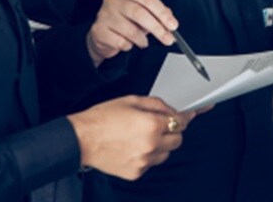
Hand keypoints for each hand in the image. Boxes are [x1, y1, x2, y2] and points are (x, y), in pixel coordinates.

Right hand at [67, 95, 196, 180]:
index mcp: (152, 125)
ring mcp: (144, 161)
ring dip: (161, 144)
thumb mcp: (133, 100)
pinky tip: (134, 147)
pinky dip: (148, 156)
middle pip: (178, 140)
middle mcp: (151, 145)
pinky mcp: (136, 172)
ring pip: (166, 154)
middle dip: (172, 131)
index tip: (189, 116)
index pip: (181, 122)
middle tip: (160, 125)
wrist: (82, 139)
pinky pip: (151, 164)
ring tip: (142, 136)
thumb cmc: (103, 118)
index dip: (185, 117)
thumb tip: (172, 110)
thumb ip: (157, 105)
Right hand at [86, 0, 177, 65]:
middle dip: (157, 28)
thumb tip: (170, 20)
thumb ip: (156, 14)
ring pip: (130, 30)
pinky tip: (127, 43)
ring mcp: (104, 14)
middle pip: (139, 13)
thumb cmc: (124, 22)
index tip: (173, 25)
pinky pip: (120, 42)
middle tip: (167, 39)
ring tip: (143, 42)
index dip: (162, 13)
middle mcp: (113, 0)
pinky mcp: (98, 30)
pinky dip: (128, 46)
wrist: (102, 35)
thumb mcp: (142, 14)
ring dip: (142, 40)